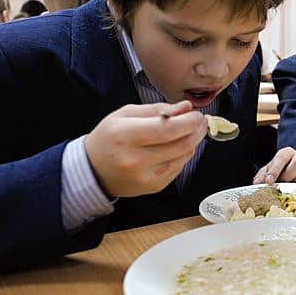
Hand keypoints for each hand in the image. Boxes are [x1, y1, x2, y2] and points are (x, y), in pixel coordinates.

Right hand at [84, 100, 207, 197]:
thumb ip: (157, 109)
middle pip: (180, 144)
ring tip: (193, 130)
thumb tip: (185, 107)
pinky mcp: (154, 187)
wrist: (94, 170)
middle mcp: (134, 160)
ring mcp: (145, 177)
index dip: (188, 121)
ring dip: (193, 141)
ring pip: (183, 156)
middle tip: (200, 120)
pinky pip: (179, 167)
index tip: (196, 114)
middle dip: (196, 130)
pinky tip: (179, 145)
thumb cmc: (109, 138)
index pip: (166, 129)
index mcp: (124, 136)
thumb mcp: (125, 114)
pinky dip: (184, 154)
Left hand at [254, 147, 295, 184]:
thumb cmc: (279, 172)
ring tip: (288, 188)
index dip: (275, 170)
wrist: (291, 175)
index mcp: (287, 153)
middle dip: (288, 176)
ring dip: (295, 185)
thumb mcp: (267, 172)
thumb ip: (261, 177)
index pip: (282, 157)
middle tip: (281, 184)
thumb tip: (258, 183)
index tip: (269, 182)